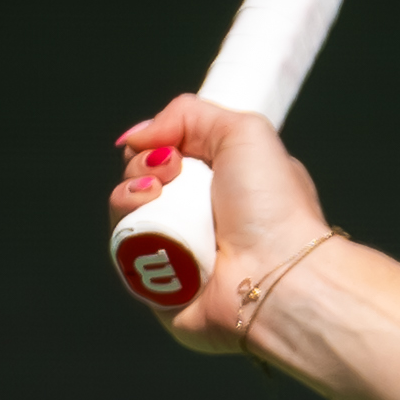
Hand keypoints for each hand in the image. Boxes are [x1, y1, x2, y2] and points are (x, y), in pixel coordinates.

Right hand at [109, 96, 333, 357]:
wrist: (276, 274)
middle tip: (172, 170)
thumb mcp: (244, 132)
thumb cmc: (274, 208)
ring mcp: (175, 250)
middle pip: (139, 179)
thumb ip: (188, 115)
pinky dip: (127, 228)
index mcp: (222, 183)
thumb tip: (139, 134)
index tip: (170, 146)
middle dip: (142, 165)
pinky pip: (123, 250)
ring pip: (126, 212)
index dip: (156, 145)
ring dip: (129, 193)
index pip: (167, 155)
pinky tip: (148, 221)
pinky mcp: (155, 284)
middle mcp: (198, 216)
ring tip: (155, 193)